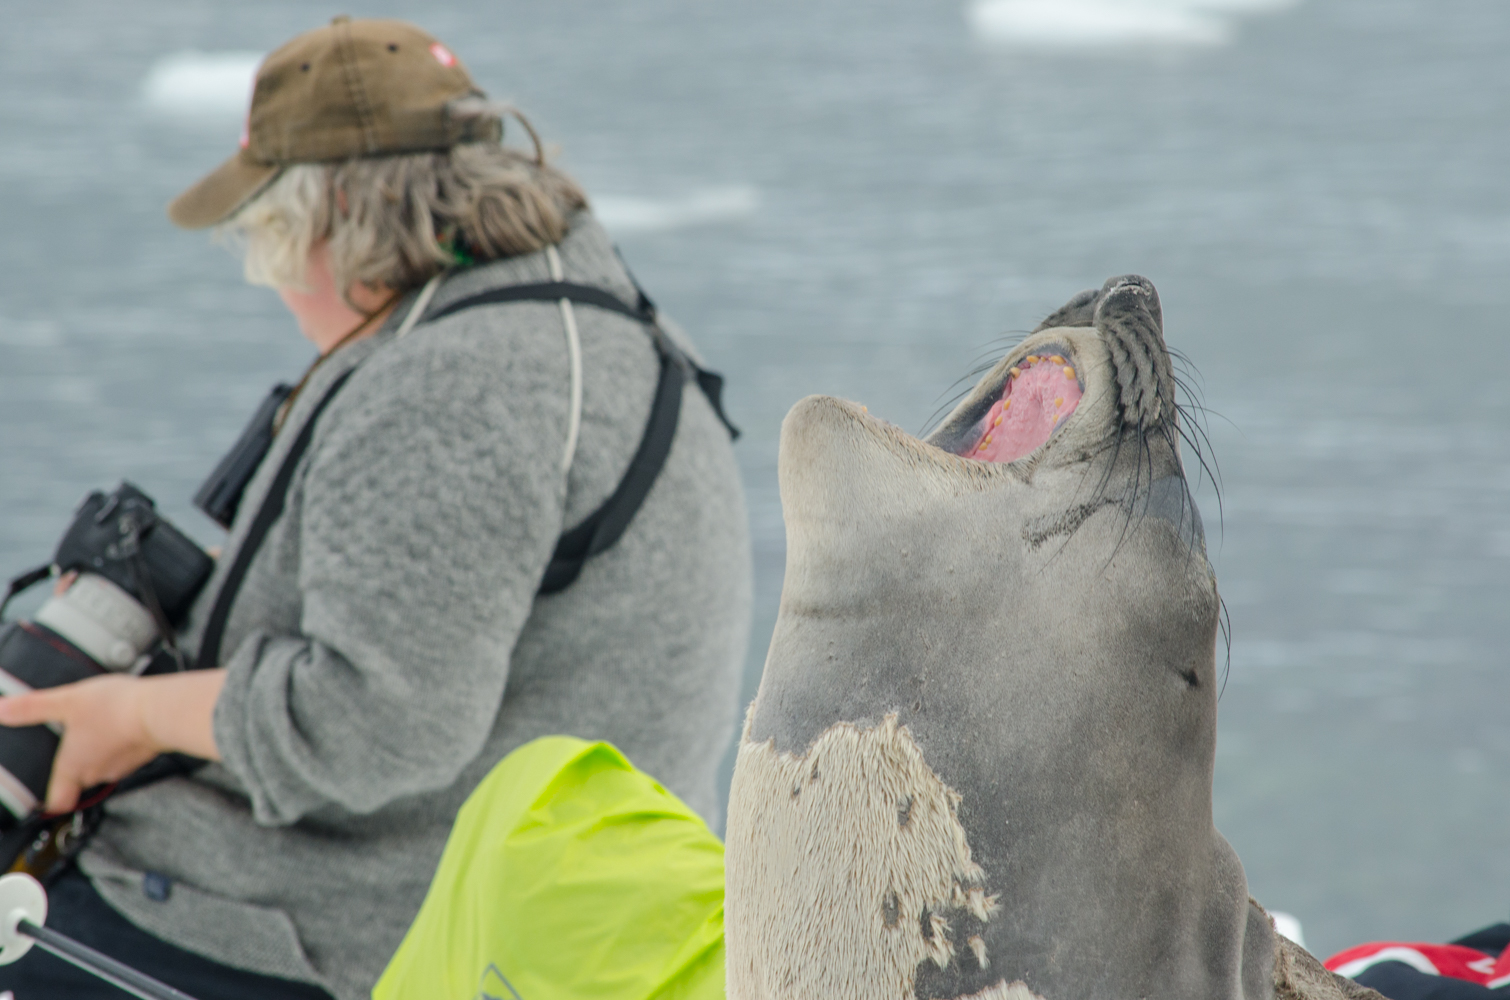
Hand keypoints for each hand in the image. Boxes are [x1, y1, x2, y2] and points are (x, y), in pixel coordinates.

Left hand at [0, 675, 156, 812]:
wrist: (160, 711)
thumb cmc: (115, 709)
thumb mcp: (67, 701)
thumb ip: (32, 707)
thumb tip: (0, 710)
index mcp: (73, 767)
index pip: (58, 801)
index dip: (50, 801)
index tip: (45, 797)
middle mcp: (97, 772)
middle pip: (80, 780)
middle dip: (76, 765)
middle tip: (72, 745)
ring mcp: (123, 766)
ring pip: (105, 766)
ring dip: (101, 752)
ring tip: (99, 730)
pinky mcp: (143, 755)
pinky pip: (126, 755)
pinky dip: (122, 744)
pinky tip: (121, 726)